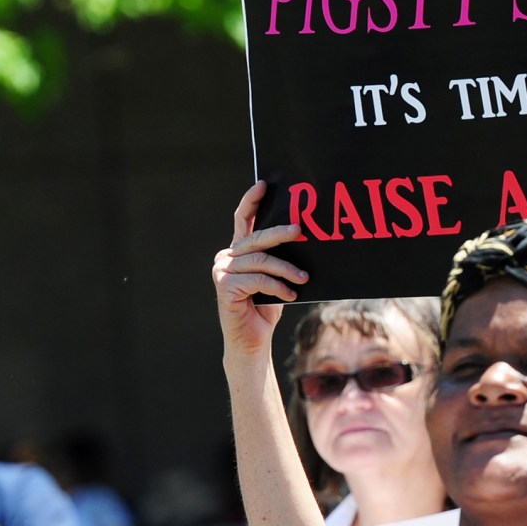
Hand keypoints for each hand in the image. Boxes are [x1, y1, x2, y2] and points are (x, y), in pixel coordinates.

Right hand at [212, 181, 308, 361]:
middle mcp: (227, 257)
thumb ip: (278, 258)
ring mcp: (222, 270)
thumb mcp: (276, 278)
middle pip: (255, 239)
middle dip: (279, 232)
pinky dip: (277, 286)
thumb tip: (301, 237)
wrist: (252, 340)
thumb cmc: (266, 307)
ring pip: (260, 260)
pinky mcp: (224, 286)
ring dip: (286, 269)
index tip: (264, 185)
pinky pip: (257, 279)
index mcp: (238, 251)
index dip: (252, 201)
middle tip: (300, 231)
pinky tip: (290, 294)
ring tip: (304, 277)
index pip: (244, 220)